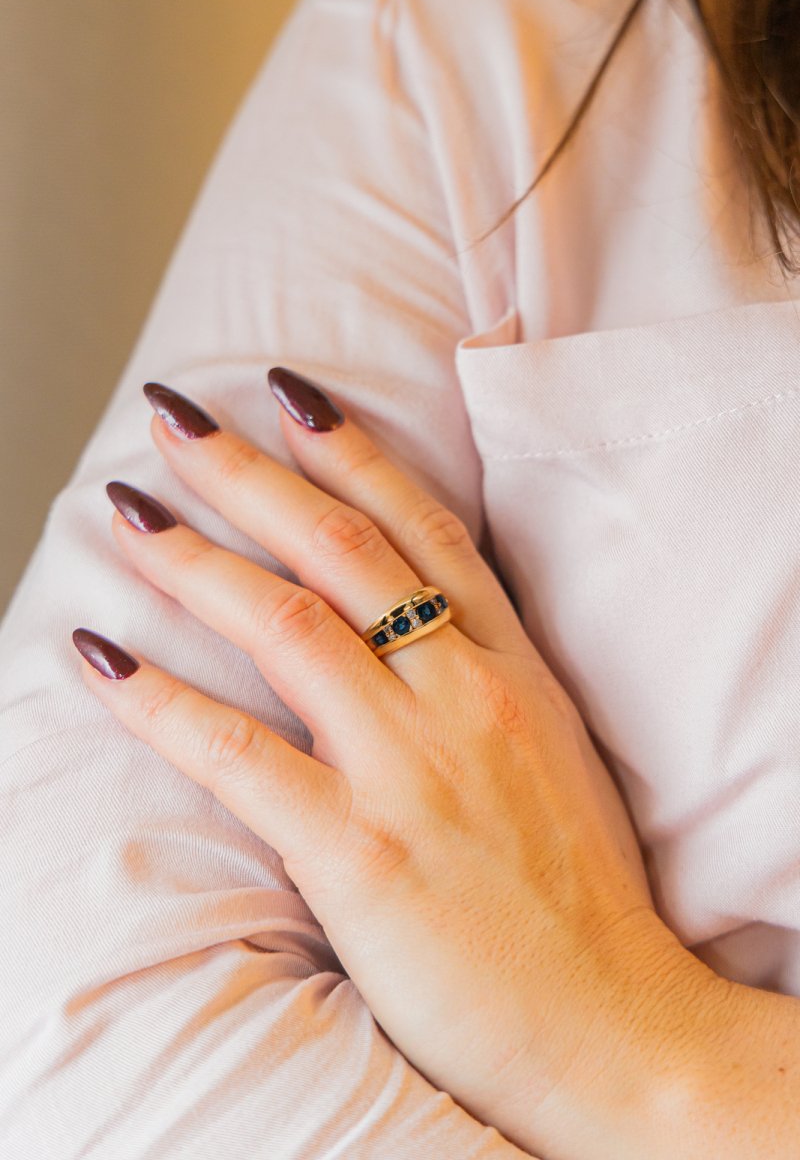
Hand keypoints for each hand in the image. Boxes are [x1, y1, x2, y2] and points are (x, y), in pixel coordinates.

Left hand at [72, 370, 705, 1156]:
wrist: (612, 1022)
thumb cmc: (581, 897)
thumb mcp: (553, 756)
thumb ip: (485, 684)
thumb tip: (410, 633)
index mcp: (515, 673)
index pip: (426, 531)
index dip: (354, 451)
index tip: (291, 395)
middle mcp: (463, 699)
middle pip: (341, 552)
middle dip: (249, 473)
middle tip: (175, 419)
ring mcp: (412, 769)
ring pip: (286, 627)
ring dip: (195, 559)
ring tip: (127, 512)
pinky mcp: (363, 852)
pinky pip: (238, 755)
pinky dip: (160, 701)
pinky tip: (103, 659)